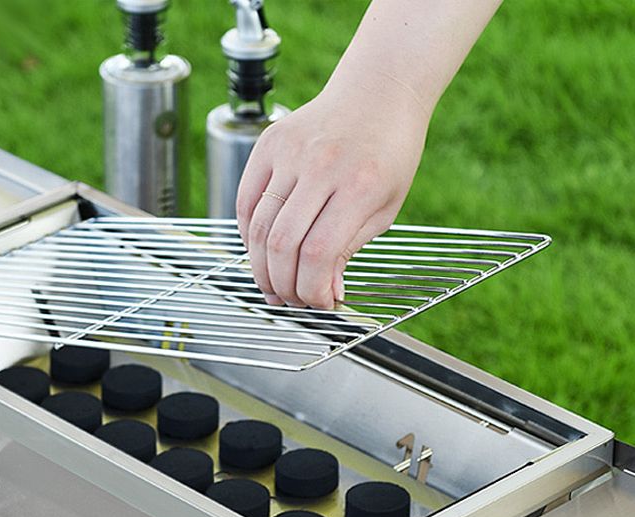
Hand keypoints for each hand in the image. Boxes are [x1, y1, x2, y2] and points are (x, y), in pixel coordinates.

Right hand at [236, 81, 429, 308]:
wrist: (378, 93)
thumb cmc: (389, 154)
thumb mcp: (384, 208)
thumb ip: (350, 249)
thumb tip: (325, 292)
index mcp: (359, 186)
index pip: (318, 253)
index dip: (313, 290)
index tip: (321, 305)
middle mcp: (320, 167)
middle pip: (282, 244)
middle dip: (285, 285)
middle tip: (294, 301)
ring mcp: (289, 153)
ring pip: (258, 227)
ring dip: (262, 268)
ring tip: (275, 286)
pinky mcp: (268, 144)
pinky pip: (245, 201)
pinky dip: (248, 236)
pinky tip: (262, 254)